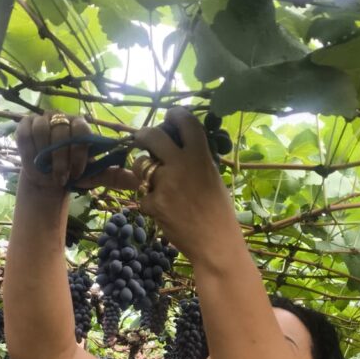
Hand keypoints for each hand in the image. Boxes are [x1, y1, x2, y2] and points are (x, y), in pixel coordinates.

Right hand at [16, 112, 137, 194]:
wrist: (50, 180)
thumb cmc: (74, 174)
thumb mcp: (96, 177)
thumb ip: (116, 177)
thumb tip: (139, 180)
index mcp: (81, 126)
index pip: (81, 130)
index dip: (78, 153)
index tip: (77, 173)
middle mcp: (62, 119)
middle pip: (61, 130)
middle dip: (60, 159)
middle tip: (62, 177)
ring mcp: (43, 120)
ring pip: (41, 129)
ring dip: (44, 155)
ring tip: (47, 171)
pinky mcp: (25, 125)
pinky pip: (25, 133)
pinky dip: (29, 150)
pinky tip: (34, 161)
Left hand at [132, 108, 240, 258]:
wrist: (214, 244)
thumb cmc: (219, 214)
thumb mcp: (213, 179)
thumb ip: (198, 161)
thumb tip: (183, 146)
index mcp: (200, 157)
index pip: (186, 122)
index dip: (176, 114)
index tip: (171, 115)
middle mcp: (181, 166)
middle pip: (152, 136)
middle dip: (144, 134)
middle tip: (142, 137)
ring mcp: (164, 184)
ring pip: (140, 165)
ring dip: (142, 170)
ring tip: (151, 180)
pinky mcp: (153, 203)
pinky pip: (143, 195)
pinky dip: (149, 202)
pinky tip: (162, 210)